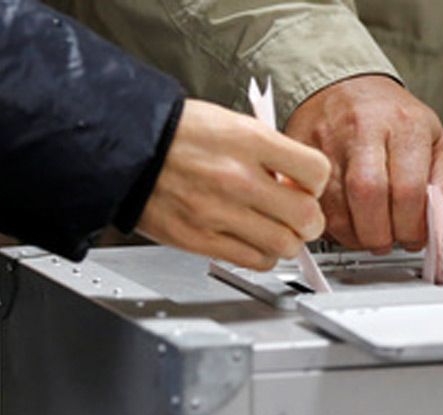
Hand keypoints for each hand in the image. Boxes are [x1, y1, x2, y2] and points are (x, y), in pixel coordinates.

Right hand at [138, 99, 330, 270]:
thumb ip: (270, 153)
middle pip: (307, 217)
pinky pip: (254, 261)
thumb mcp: (232, 124)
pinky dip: (261, 255)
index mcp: (249, 141)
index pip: (316, 172)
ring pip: (285, 246)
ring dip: (286, 241)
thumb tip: (298, 182)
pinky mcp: (201, 240)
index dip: (316, 183)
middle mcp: (238, 178)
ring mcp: (219, 213)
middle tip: (297, 214)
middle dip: (308, 219)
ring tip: (274, 228)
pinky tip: (252, 240)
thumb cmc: (177, 134)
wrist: (125, 149)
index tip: (306, 186)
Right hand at [285, 75, 442, 253]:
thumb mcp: (433, 140)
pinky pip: (311, 203)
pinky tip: (345, 221)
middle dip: (380, 235)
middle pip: (368, 197)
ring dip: (354, 236)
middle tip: (388, 242)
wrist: (345, 84)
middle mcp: (363, 129)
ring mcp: (327, 140)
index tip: (414, 238)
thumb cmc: (391, 117)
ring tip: (367, 233)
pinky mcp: (299, 151)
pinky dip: (329, 224)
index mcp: (404, 126)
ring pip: (336, 208)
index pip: (409, 190)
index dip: (412, 227)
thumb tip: (439, 226)